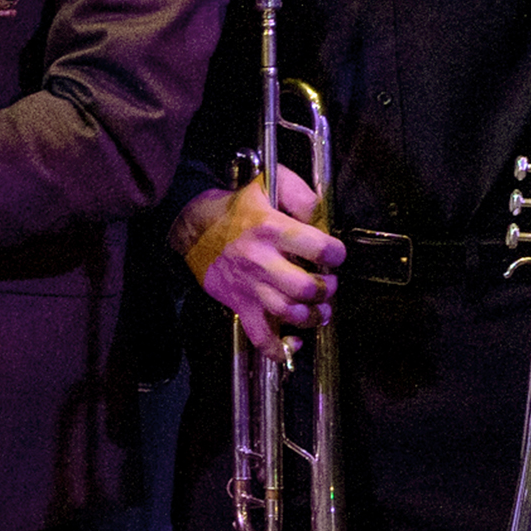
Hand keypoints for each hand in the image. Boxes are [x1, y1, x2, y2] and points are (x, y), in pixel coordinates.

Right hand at [177, 167, 338, 352]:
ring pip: (289, 313)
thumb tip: (324, 217)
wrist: (193, 228)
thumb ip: (302, 195)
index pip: (321, 248)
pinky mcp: (240, 304)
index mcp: (272, 229)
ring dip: (313, 316)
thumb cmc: (236, 207)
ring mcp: (250, 286)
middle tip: (327, 283)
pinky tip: (294, 342)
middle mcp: (261, 261)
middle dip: (327, 289)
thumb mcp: (269, 183)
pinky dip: (280, 347)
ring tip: (320, 309)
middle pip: (306, 288)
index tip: (334, 254)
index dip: (337, 253)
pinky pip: (261, 336)